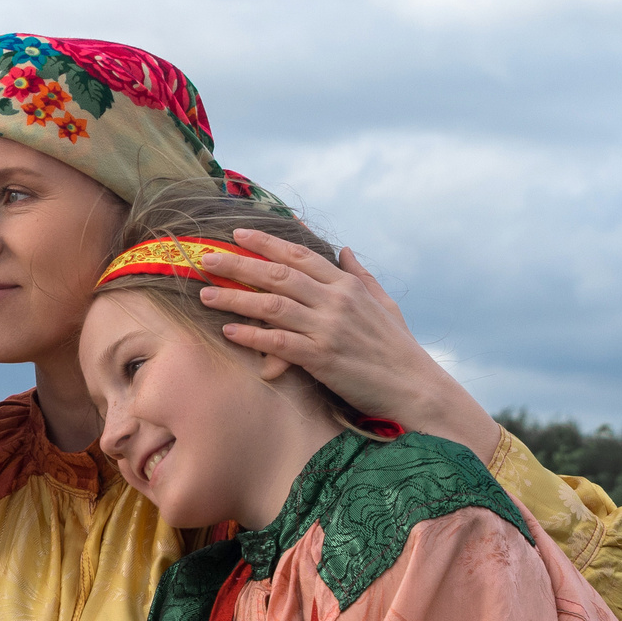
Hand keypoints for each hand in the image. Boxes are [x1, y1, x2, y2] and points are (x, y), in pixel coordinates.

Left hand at [197, 234, 499, 462]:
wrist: (415, 387)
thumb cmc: (398, 347)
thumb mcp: (383, 303)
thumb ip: (360, 275)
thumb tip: (344, 249)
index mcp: (347, 285)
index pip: (299, 255)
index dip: (266, 242)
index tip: (237, 234)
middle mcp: (335, 301)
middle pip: (278, 274)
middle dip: (238, 264)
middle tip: (205, 258)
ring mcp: (328, 329)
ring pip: (272, 305)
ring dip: (236, 298)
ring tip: (206, 295)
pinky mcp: (322, 358)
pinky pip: (280, 342)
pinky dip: (253, 335)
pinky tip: (230, 331)